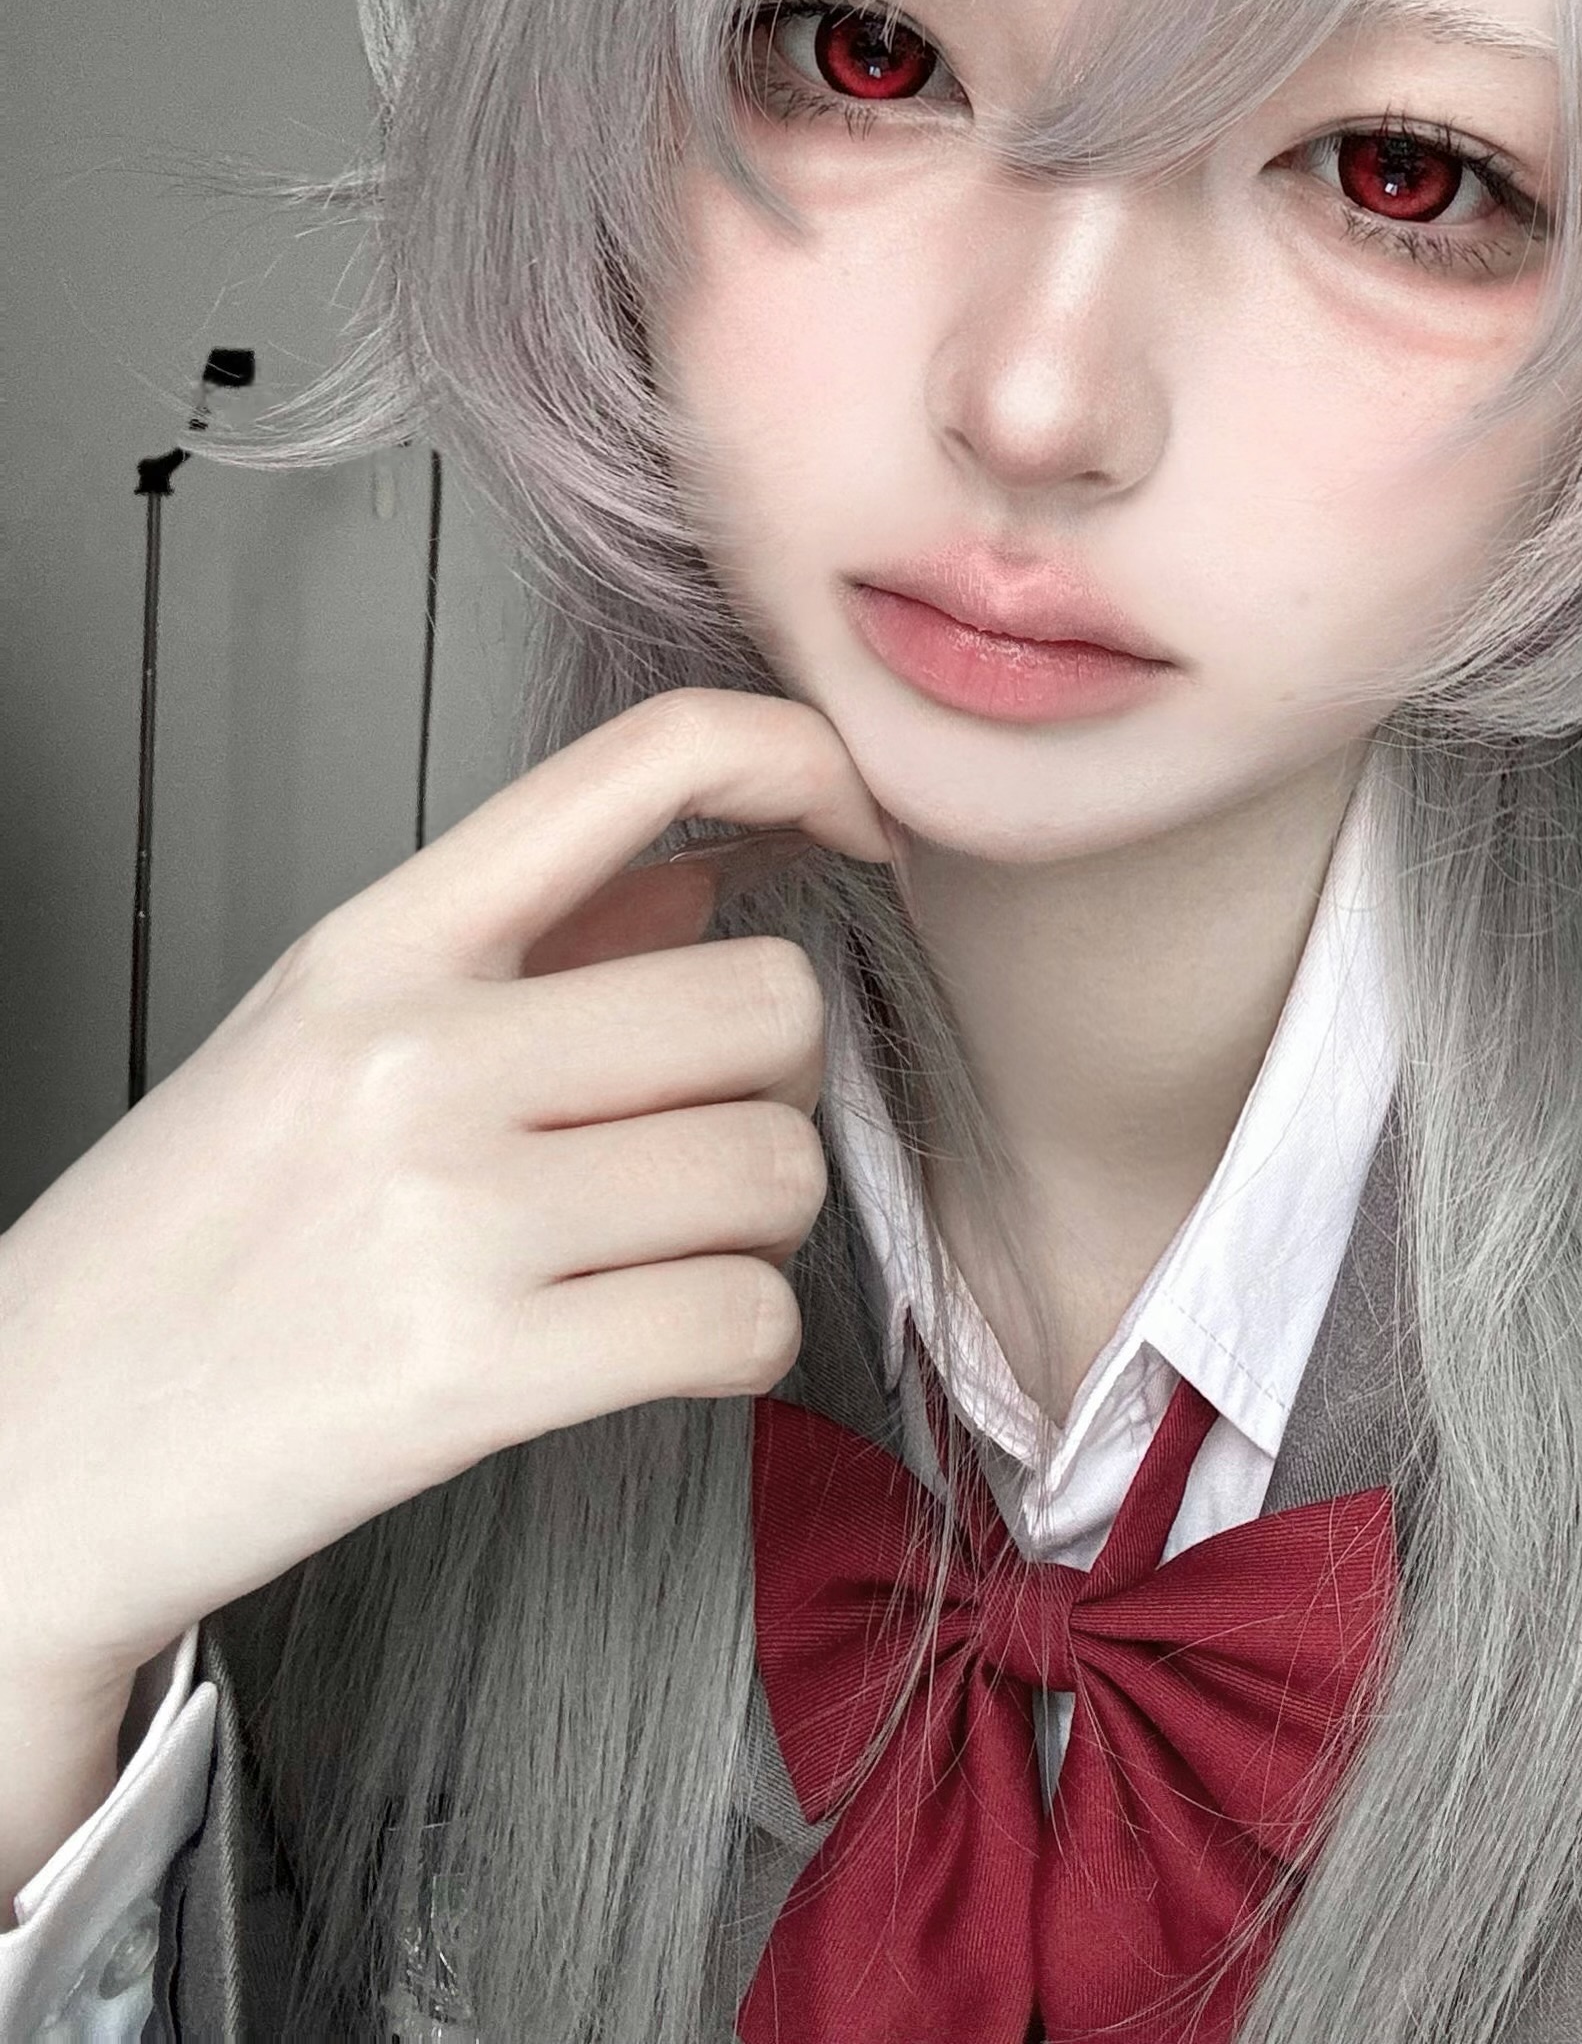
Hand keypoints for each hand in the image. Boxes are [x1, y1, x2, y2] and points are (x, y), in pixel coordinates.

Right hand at [0, 688, 889, 1709]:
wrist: (27, 1458)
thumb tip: (718, 866)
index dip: (801, 758)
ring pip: (775, 1168)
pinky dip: (739, 1341)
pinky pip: (741, 1320)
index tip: (862, 821)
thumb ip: (532, 941)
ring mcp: (447, 1209)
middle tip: (699, 1137)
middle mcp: (416, 1050)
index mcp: (378, 942)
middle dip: (775, 1083)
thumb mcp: (322, 1036)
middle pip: (767, 999)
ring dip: (755, 1226)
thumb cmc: (189, 1242)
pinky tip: (658, 1342)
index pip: (643, 759)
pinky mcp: (473, 1373)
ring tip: (652, 1253)